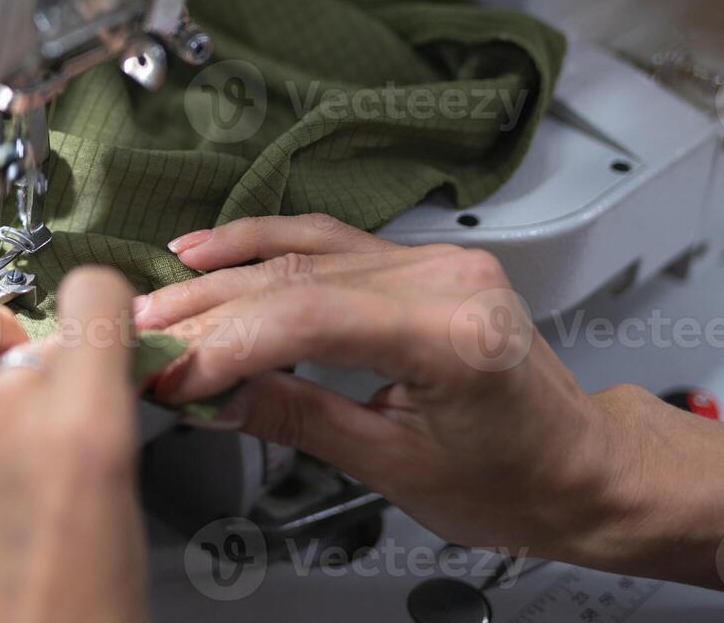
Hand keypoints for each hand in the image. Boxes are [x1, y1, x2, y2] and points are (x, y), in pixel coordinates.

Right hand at [136, 215, 723, 586]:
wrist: (582, 468)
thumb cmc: (515, 483)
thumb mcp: (393, 467)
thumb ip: (294, 418)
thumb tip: (209, 396)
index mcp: (454, 335)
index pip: (310, 318)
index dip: (226, 343)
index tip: (169, 373)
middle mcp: (446, 278)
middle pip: (297, 279)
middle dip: (208, 312)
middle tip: (141, 338)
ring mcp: (433, 260)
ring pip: (301, 254)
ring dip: (219, 277)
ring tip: (156, 300)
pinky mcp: (418, 259)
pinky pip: (326, 241)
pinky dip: (262, 244)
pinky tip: (210, 248)